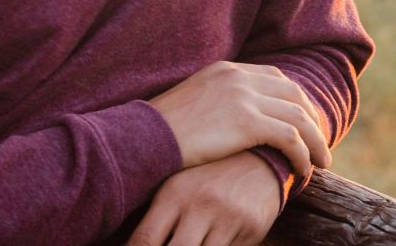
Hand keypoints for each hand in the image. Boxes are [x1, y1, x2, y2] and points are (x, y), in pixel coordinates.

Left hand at [128, 150, 281, 245]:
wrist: (260, 158)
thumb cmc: (208, 178)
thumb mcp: (179, 187)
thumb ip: (157, 219)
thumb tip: (135, 245)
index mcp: (174, 193)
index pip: (145, 240)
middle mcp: (200, 204)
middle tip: (172, 244)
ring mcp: (227, 217)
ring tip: (191, 240)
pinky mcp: (251, 228)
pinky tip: (211, 240)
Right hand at [147, 61, 328, 175]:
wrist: (145, 137)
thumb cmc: (161, 130)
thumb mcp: (192, 103)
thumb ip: (217, 102)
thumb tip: (232, 122)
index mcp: (226, 69)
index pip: (275, 79)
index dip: (295, 102)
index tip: (303, 123)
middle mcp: (238, 76)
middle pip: (294, 94)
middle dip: (312, 119)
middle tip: (319, 144)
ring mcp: (243, 96)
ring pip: (298, 116)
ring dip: (315, 141)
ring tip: (321, 163)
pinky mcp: (246, 121)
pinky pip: (290, 137)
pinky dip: (303, 154)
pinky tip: (303, 170)